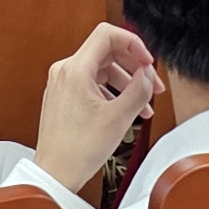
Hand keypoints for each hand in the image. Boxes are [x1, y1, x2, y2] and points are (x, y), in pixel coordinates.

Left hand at [30, 22, 158, 193]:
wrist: (55, 173)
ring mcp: (62, 84)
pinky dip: (112, 92)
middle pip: (107, 52)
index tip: (147, 61)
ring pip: (102, 70)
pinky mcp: (63, 96)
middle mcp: (65, 71)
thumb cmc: (78, 150)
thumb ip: (139, 90)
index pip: (107, 35)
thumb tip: (148, 74)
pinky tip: (125, 110)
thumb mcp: (119, 118)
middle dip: (134, 67)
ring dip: (126, 83)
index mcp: (75, 69)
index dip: (133, 43)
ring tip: (144, 105)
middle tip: (153, 85)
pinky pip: (92, 84)